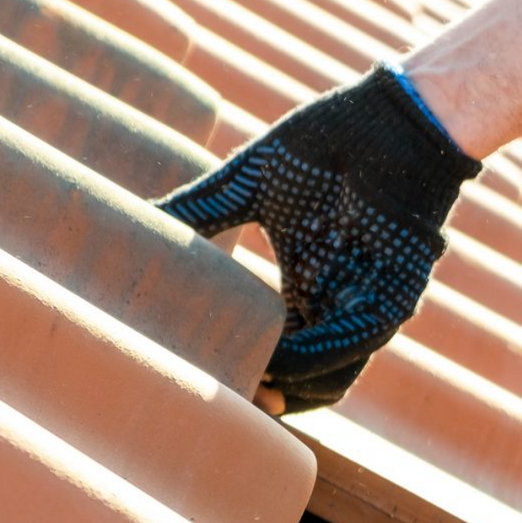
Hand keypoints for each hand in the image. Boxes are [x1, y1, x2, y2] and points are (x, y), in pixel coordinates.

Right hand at [156, 66, 480, 412]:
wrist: (391, 116)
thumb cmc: (327, 142)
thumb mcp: (246, 185)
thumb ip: (197, 212)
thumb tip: (126, 221)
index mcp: (305, 288)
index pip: (271, 353)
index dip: (237, 372)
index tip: (186, 376)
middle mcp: (335, 306)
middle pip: (298, 380)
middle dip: (256, 398)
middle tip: (204, 406)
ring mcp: (367, 305)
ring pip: (329, 379)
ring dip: (283, 391)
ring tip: (235, 396)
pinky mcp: (395, 294)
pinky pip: (355, 343)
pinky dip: (313, 360)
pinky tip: (274, 365)